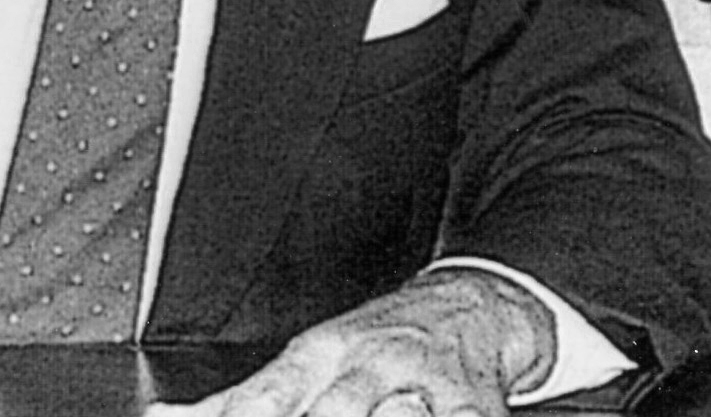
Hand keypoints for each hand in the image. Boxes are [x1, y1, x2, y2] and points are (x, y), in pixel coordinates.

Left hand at [150, 269, 549, 416]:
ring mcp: (421, 380)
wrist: (471, 305)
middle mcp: (367, 365)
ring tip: (383, 416)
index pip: (268, 397)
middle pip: (335, 409)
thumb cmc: (375, 344)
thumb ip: (238, 401)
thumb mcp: (305, 364)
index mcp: (319, 357)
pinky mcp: (472, 400)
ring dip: (387, 416)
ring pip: (397, 413)